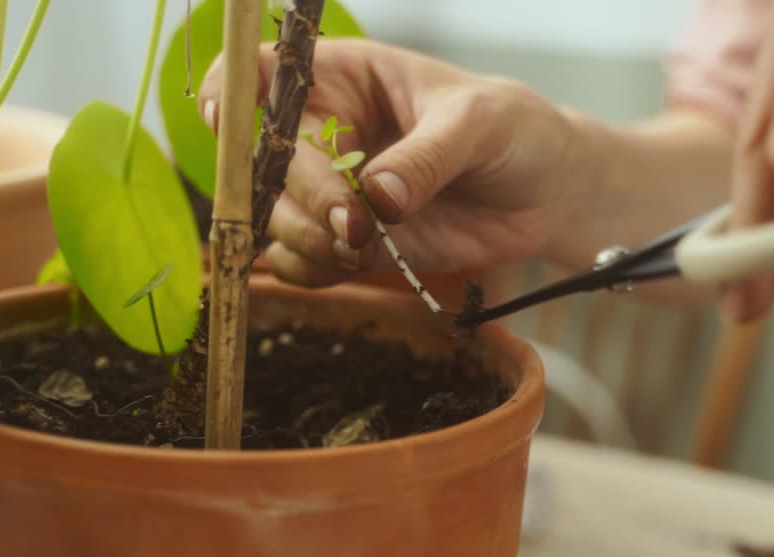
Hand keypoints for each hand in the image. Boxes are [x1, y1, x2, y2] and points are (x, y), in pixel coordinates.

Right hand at [198, 39, 582, 286]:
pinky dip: (312, 270)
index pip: (264, 69)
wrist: (549, 195)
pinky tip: (348, 266)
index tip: (224, 118)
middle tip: (352, 224)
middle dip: (301, 196)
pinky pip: (303, 261)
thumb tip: (376, 196)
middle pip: (264, 160)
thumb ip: (426, 157)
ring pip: (276, 217)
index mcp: (347, 77)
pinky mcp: (349, 241)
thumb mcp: (480, 124)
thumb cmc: (516, 132)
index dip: (229, 90)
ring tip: (362, 248)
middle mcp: (326, 132)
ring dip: (306, 238)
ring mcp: (333, 191)